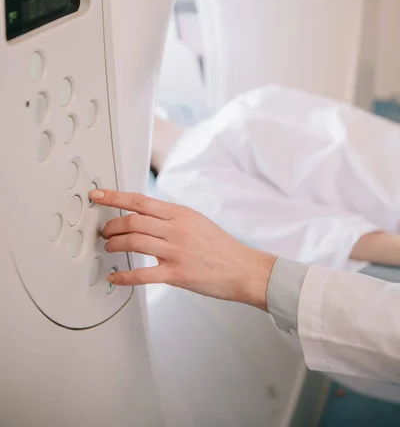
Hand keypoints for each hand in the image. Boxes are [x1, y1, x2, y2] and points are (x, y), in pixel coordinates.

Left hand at [89, 189, 276, 310]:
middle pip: (132, 221)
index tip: (97, 195)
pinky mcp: (176, 274)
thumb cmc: (219, 246)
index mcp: (179, 213)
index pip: (140, 200)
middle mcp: (176, 229)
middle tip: (104, 232)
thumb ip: (170, 218)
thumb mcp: (195, 220)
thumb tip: (143, 216)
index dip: (114, 197)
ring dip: (114, 245)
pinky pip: (142, 274)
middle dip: (111, 226)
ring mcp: (176, 251)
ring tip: (109, 248)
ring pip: (133, 242)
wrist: (242, 268)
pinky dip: (124, 275)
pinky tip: (115, 276)